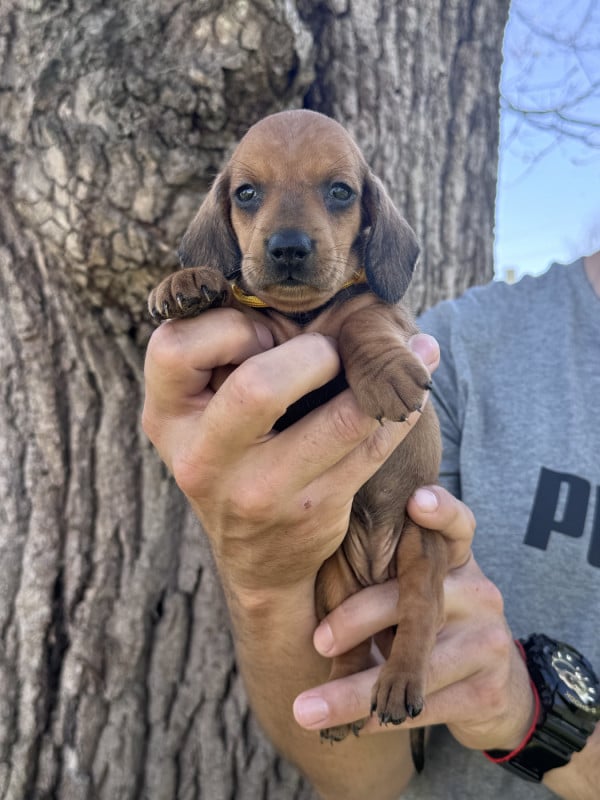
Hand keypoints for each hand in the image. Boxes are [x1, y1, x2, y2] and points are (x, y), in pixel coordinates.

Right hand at [143, 308, 439, 599]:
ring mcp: (261, 492)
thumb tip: (289, 289)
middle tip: (329, 350)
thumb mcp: (199, 418)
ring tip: (415, 350)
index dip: (228, 327)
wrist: (254, 560)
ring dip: (381, 377)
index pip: (175, 349)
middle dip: (310, 354)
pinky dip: (401, 411)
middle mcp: (206, 460)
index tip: (262, 333)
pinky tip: (417, 388)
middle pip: (258, 386)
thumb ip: (219, 360)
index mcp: (168, 420)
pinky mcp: (314, 511)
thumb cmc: (229, 459)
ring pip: (339, 421)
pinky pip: (372, 449)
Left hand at [293, 486, 536, 752]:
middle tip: (316, 642)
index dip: (440, 510)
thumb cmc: (427, 621)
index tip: (415, 500)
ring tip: (306, 709)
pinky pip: (428, 704)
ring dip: (355, 692)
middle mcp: (479, 590)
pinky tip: (349, 728)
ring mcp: (489, 638)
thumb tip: (298, 555)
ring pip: (416, 663)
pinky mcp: (489, 686)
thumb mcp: (411, 588)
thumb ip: (378, 569)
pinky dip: (380, 718)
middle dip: (360, 620)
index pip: (456, 523)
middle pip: (416, 599)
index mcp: (455, 557)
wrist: (492, 685)